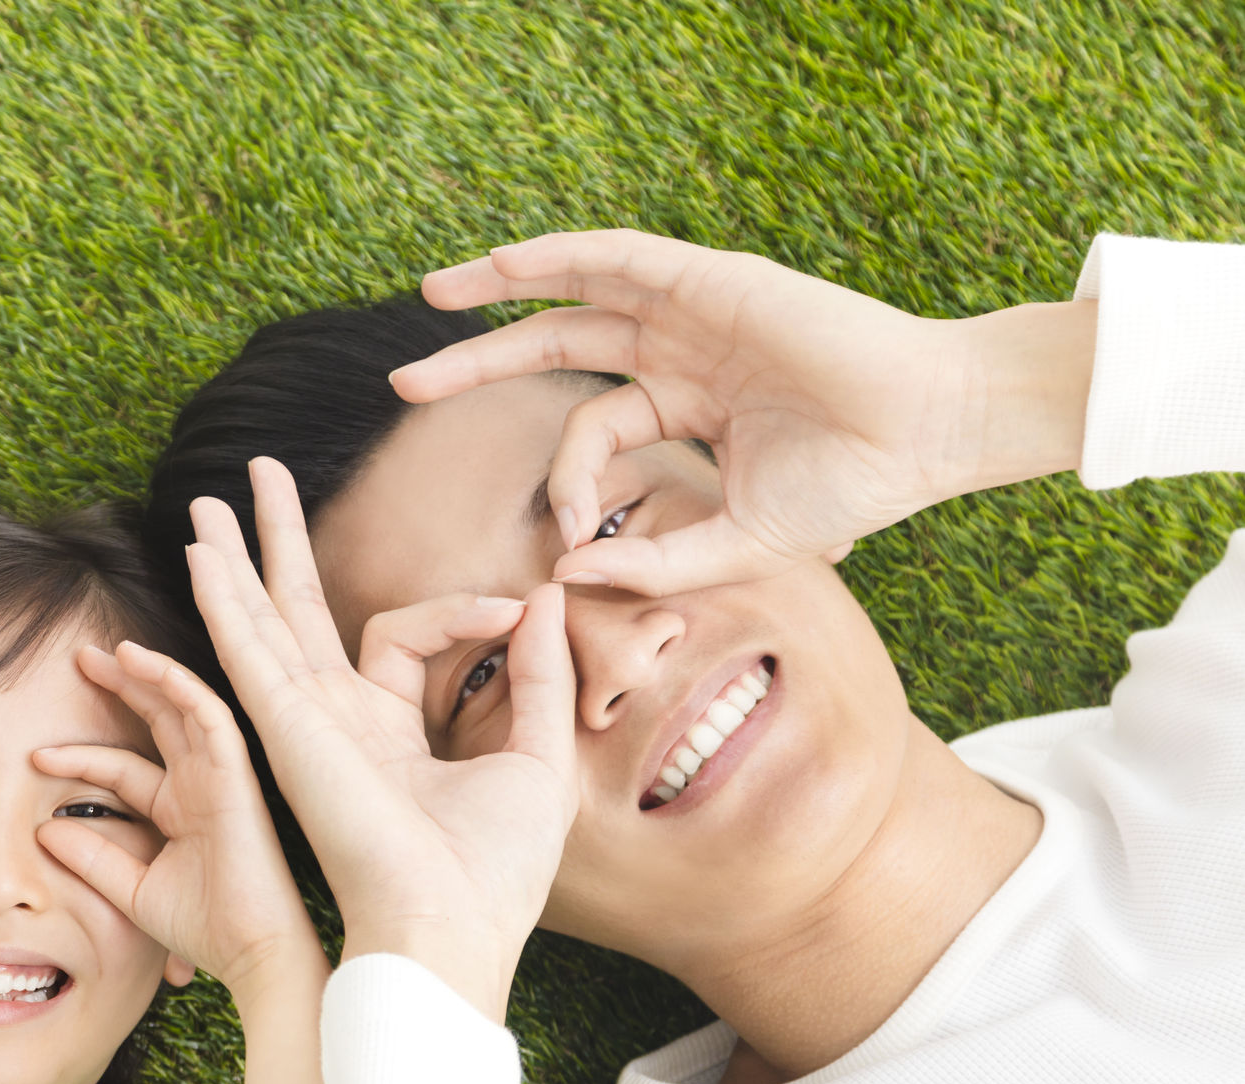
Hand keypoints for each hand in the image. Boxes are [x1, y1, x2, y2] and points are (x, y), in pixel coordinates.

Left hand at [34, 641, 322, 1006]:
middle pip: (158, 721)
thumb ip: (92, 858)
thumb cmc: (204, 927)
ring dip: (149, 674)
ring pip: (184, 707)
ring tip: (109, 650)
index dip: (81, 758)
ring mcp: (222, 776)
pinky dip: (178, 685)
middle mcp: (202, 785)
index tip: (35, 755)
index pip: (124, 769)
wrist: (252, 952)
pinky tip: (144, 663)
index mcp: (180, 810)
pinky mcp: (238, 774)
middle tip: (80, 657)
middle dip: (122, 687)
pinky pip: (208, 715)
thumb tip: (43, 830)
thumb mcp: (131, 889)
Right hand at [186, 459, 576, 1021]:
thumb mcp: (538, 759)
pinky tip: (201, 556)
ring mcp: (304, 727)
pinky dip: (224, 602)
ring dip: (233, 558)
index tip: (520, 608)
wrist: (450, 929)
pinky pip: (248, 651)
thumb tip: (547, 599)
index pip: (405, 633)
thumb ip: (538, 677)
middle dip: (279, 544)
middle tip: (259, 476)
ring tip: (208, 500)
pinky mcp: (288, 730)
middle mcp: (334, 726)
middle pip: (298, 614)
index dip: (463, 608)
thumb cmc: (495, 874)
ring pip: (261, 623)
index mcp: (387, 734)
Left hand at [396, 229, 1091, 594]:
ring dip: (499, 288)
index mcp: (689, 407)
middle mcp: (683, 353)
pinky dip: (558, 255)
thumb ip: (653, 563)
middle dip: (478, 361)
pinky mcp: (711, 280)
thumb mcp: (735, 544)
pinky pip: (618, 258)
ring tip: (431, 296)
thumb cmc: (852, 485)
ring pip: (575, 290)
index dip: (564, 483)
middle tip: (406, 382)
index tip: (564, 533)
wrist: (928, 433)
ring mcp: (695, 311)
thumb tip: (562, 575)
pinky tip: (500, 263)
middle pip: (558, 346)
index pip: (593, 436)